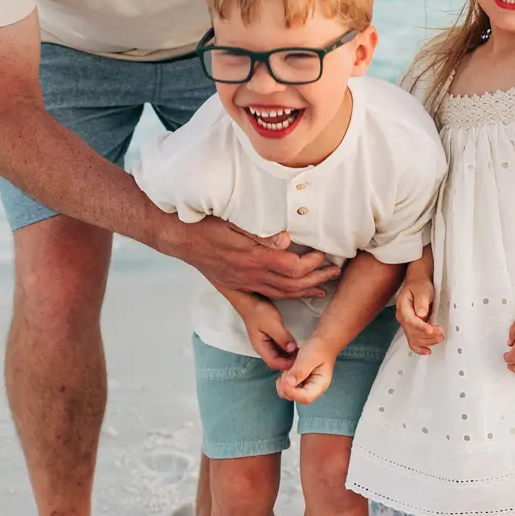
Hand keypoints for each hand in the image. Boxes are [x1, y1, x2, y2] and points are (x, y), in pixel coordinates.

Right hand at [158, 215, 340, 300]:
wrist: (179, 236)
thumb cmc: (206, 223)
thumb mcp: (231, 222)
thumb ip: (259, 233)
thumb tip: (285, 239)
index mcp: (251, 259)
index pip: (290, 268)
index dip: (310, 264)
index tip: (323, 254)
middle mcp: (250, 275)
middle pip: (291, 285)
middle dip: (316, 279)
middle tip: (335, 271)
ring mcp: (244, 281)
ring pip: (281, 293)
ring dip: (305, 289)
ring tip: (324, 285)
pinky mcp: (239, 283)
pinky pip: (269, 293)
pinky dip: (288, 293)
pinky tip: (297, 290)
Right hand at [240, 299, 299, 370]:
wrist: (251, 300)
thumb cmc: (259, 311)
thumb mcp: (272, 324)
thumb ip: (282, 337)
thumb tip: (293, 349)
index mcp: (261, 347)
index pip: (275, 363)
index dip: (287, 364)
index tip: (300, 359)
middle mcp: (264, 348)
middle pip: (278, 361)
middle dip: (290, 361)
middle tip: (305, 356)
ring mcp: (267, 343)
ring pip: (280, 355)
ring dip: (290, 355)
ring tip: (303, 352)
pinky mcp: (271, 337)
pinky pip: (280, 347)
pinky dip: (288, 348)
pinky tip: (297, 345)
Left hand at [277, 335, 336, 403]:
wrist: (322, 341)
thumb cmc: (319, 348)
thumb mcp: (310, 357)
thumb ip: (300, 371)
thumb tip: (288, 383)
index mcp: (319, 385)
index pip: (305, 398)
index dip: (293, 392)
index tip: (285, 381)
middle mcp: (311, 388)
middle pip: (295, 397)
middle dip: (287, 386)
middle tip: (288, 370)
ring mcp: (304, 386)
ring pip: (288, 392)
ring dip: (284, 381)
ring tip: (290, 367)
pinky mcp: (298, 382)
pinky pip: (286, 386)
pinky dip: (284, 378)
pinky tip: (289, 368)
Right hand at [397, 274, 443, 355]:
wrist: (418, 285)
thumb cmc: (419, 286)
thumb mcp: (422, 290)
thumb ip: (421, 301)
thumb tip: (421, 314)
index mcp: (403, 307)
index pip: (410, 321)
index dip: (421, 327)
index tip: (432, 330)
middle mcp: (402, 318)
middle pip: (412, 332)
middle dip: (427, 335)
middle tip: (441, 332)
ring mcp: (406, 324)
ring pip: (413, 338)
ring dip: (427, 341)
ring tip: (440, 338)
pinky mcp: (411, 328)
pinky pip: (413, 341)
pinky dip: (419, 348)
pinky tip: (427, 351)